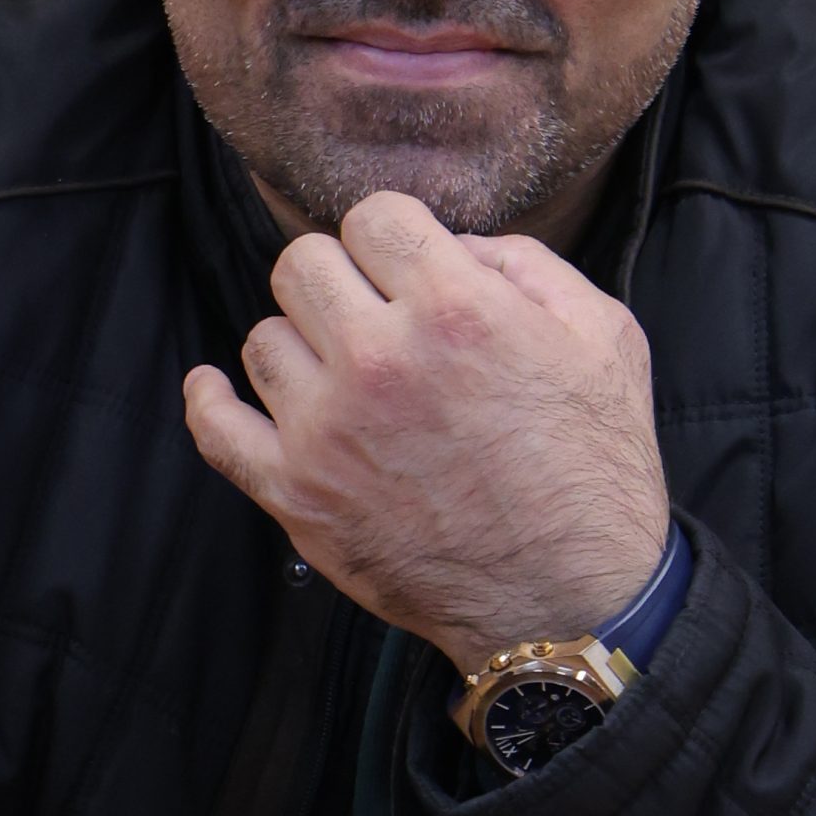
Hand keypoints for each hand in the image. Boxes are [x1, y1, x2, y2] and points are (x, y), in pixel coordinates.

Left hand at [182, 191, 669, 669]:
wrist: (573, 598)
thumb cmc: (595, 467)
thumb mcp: (604, 336)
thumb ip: (525, 264)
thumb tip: (453, 245)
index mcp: (454, 308)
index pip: (371, 217)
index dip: (393, 236)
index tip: (405, 265)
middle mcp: (379, 358)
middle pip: (301, 264)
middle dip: (339, 277)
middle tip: (373, 314)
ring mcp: (327, 429)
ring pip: (264, 337)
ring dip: (302, 345)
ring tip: (346, 375)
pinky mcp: (296, 495)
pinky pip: (216, 429)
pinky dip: (210, 400)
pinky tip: (217, 386)